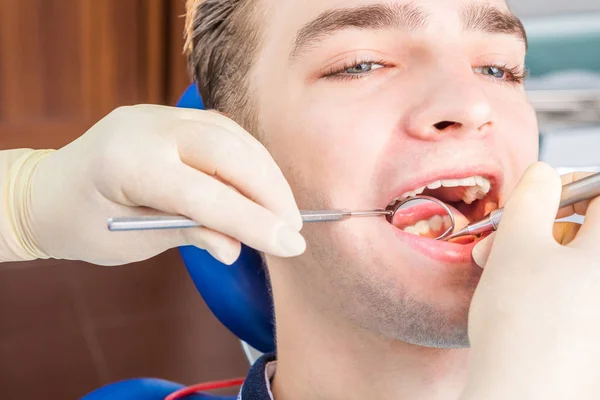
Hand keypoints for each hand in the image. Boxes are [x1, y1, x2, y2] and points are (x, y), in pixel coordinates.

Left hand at [15, 105, 304, 264]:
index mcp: (127, 164)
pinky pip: (222, 130)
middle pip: (228, 152)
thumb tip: (238, 245)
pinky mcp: (169, 114)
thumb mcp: (133, 242)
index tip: (290, 244)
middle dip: (269, 191)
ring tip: (283, 210)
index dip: (253, 221)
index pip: (206, 194)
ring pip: (232, 135)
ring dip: (265, 173)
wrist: (48, 191)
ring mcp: (158, 114)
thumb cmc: (83, 224)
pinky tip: (262, 183)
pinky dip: (249, 158)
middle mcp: (145, 128)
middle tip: (293, 228)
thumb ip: (191, 234)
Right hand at [461, 163, 599, 399]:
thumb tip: (544, 174)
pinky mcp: (590, 330)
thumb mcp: (518, 243)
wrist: (522, 395)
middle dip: (537, 224)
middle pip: (586, 228)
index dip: (570, 185)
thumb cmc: (523, 323)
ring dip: (529, 252)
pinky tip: (508, 291)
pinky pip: (570, 289)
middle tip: (501, 236)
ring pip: (571, 260)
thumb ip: (532, 196)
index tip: (539, 193)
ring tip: (493, 265)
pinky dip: (539, 281)